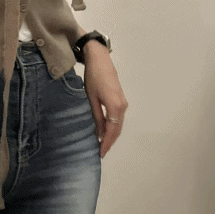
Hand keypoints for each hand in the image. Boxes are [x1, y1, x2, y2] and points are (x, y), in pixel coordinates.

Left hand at [83, 43, 127, 157]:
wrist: (100, 60)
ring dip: (111, 134)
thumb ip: (96, 116)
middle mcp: (122, 106)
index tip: (101, 154)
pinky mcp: (121, 99)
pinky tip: (105, 130)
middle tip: (100, 152)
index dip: (106, 143)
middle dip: (109, 141)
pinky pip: (118, 117)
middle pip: (117, 129)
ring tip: (101, 144)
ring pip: (118, 124)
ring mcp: (123, 102)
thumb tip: (99, 133)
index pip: (112, 131)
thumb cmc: (93, 77)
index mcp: (115, 107)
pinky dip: (112, 126)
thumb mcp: (91, 98)